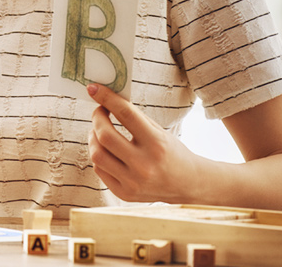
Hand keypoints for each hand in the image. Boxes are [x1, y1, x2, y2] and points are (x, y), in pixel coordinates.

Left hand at [87, 83, 201, 202]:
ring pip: (97, 154)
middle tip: (99, 112)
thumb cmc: (172, 153)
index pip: (125, 115)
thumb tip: (107, 99)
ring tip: (99, 131)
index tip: (94, 89)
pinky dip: (99, 156)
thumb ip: (135, 118)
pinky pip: (99, 170)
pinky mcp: (124, 193)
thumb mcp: (159, 132)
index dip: (106, 98)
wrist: (189, 184)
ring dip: (93, 137)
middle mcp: (144, 165)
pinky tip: (106, 150)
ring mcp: (133, 182)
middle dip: (96, 118)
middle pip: (105, 136)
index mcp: (157, 143)